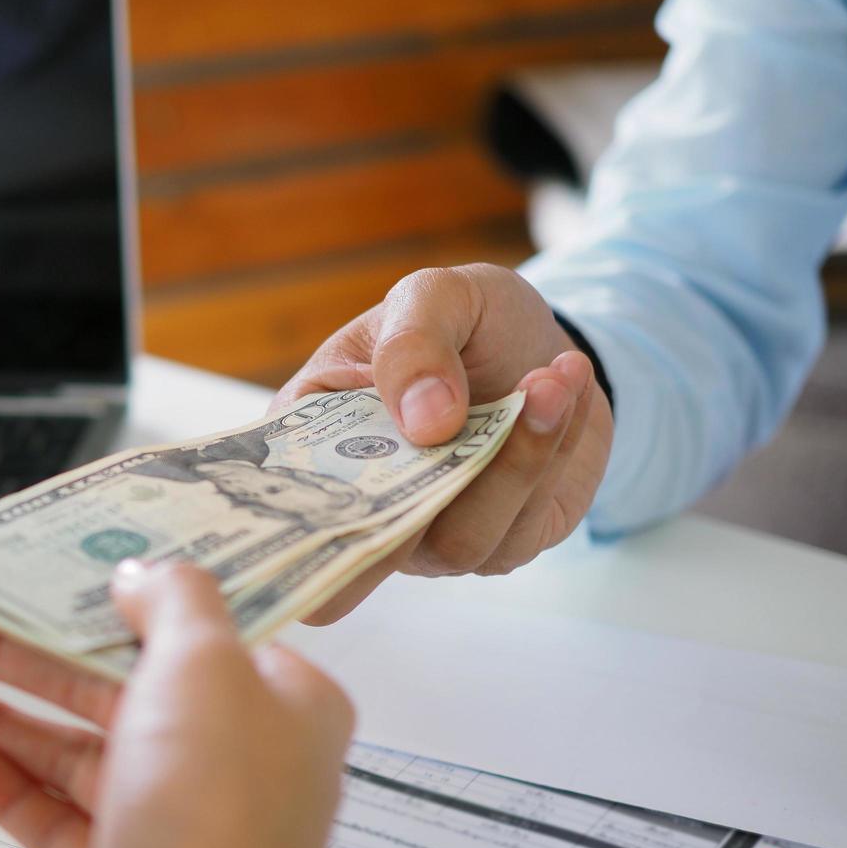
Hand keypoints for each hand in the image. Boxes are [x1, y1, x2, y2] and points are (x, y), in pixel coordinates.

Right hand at [0, 562, 353, 847]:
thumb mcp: (207, 674)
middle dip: (11, 651)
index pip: (185, 622)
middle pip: (106, 680)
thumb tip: (145, 572)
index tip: (37, 569)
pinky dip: (6, 783)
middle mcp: (233, 757)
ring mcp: (180, 819)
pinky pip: (59, 816)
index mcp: (277, 700)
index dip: (103, 590)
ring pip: (70, 749)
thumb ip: (176, 601)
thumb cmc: (222, 832)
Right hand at [276, 263, 612, 620]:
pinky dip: (550, 453)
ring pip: (461, 538)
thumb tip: (426, 423)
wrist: (545, 345)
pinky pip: (521, 524)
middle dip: (427, 492)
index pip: (280, 505)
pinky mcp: (502, 544)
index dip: (291, 522)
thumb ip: (416, 342)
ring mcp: (431, 538)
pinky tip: (566, 387)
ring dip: (513, 459)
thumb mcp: (434, 296)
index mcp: (315, 446)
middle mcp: (367, 507)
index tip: (332, 492)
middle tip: (461, 424)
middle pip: (369, 551)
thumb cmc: (466, 323)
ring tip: (548, 375)